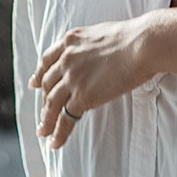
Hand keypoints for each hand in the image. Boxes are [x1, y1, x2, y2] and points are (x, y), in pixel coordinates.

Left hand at [31, 17, 150, 145]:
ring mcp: (73, 78)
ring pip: (52, 103)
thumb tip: (101, 53)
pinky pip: (65, 118)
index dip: (40, 73)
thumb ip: (94, 45)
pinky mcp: (82, 96)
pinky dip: (59, 133)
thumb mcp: (104, 34)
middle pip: (48, 84)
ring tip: (43, 132)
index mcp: (72, 40)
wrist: (142, 44)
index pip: (48, 59)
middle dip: (43, 100)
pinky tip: (55, 143)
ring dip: (46, 120)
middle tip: (43, 113)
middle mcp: (67, 58)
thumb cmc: (136, 38)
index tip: (34, 82)